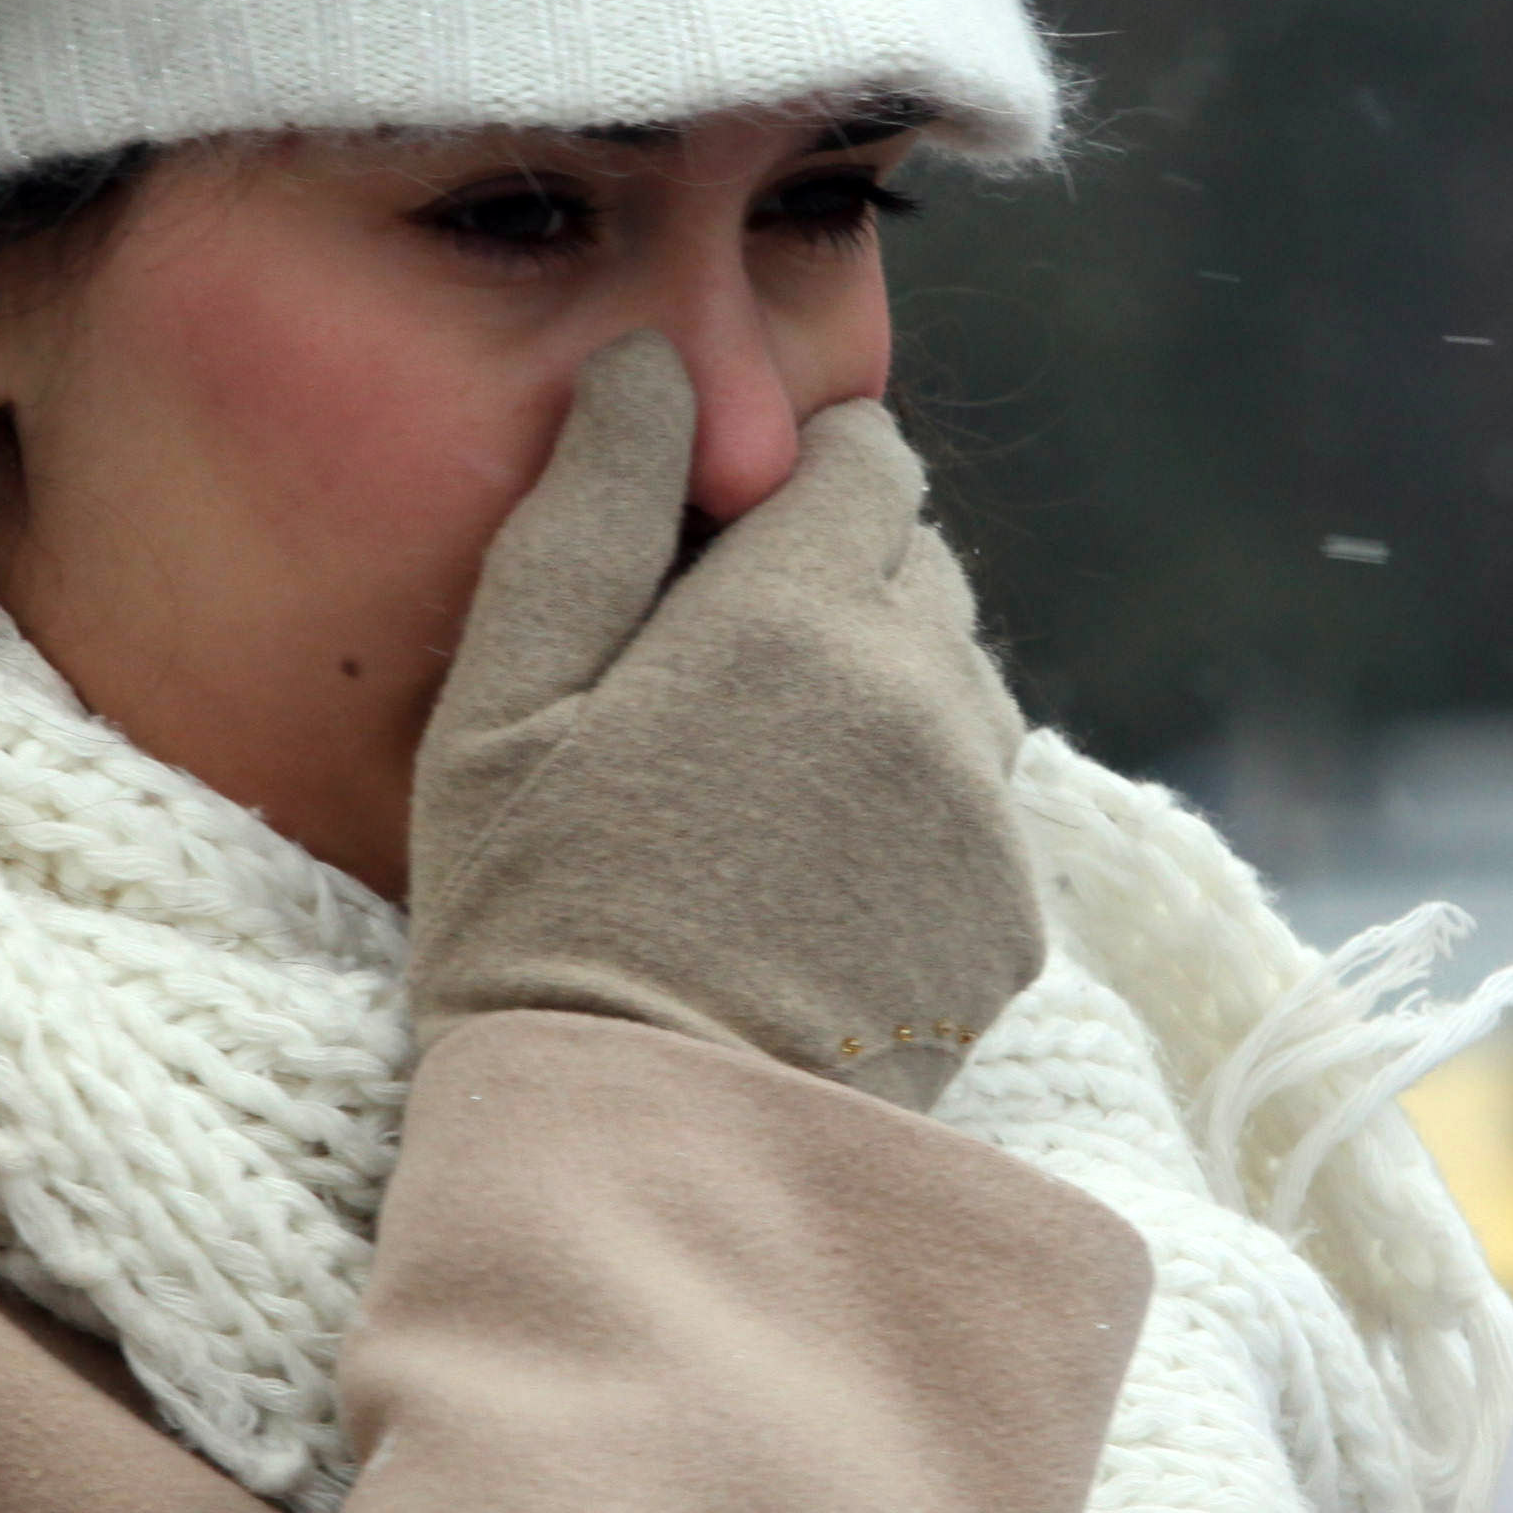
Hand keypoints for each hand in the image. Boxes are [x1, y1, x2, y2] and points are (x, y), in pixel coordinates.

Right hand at [404, 339, 1041, 1112]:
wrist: (648, 1150)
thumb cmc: (539, 921)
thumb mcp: (503, 704)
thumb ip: (588, 512)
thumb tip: (647, 363)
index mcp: (798, 610)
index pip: (866, 457)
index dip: (792, 486)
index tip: (717, 553)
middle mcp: (926, 688)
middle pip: (921, 566)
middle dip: (838, 590)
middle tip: (717, 695)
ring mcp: (983, 809)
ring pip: (961, 685)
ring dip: (885, 702)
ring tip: (763, 801)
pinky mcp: (1009, 917)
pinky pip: (977, 811)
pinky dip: (913, 823)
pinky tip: (810, 893)